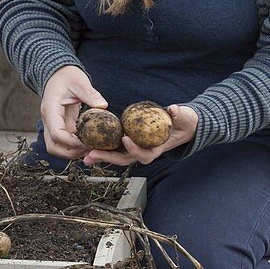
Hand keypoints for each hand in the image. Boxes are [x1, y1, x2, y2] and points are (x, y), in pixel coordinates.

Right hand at [41, 66, 107, 159]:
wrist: (57, 73)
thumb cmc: (67, 75)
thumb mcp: (80, 81)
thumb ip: (90, 94)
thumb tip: (103, 106)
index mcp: (51, 110)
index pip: (57, 134)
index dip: (73, 142)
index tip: (89, 142)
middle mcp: (48, 120)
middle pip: (53, 147)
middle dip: (72, 152)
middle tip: (91, 149)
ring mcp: (52, 124)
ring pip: (57, 147)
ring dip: (73, 152)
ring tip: (91, 148)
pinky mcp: (59, 126)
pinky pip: (64, 142)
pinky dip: (75, 146)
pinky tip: (89, 142)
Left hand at [82, 104, 198, 166]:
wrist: (182, 126)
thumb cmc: (183, 121)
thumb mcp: (183, 116)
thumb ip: (178, 114)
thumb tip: (172, 109)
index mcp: (157, 148)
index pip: (145, 154)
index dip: (135, 149)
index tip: (125, 139)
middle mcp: (144, 151)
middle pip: (125, 159)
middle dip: (108, 158)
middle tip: (92, 154)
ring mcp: (135, 149)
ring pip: (117, 156)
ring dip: (101, 156)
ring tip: (86, 156)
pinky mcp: (129, 143)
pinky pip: (115, 148)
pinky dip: (103, 149)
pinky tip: (89, 146)